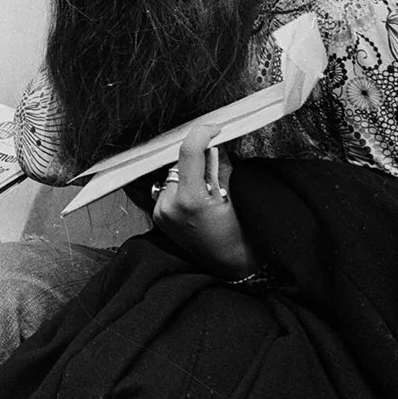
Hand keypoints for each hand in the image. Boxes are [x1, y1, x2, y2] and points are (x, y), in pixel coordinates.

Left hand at [150, 123, 256, 277]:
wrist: (231, 269)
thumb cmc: (239, 237)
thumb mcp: (234, 197)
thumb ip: (219, 166)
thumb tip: (214, 142)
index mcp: (190, 200)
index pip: (188, 152)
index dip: (202, 134)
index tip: (215, 129)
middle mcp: (169, 205)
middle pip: (179, 162)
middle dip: (198, 157)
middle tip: (216, 162)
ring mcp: (160, 212)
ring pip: (173, 174)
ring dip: (189, 172)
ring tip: (208, 189)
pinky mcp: (158, 217)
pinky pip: (168, 189)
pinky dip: (182, 186)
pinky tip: (197, 197)